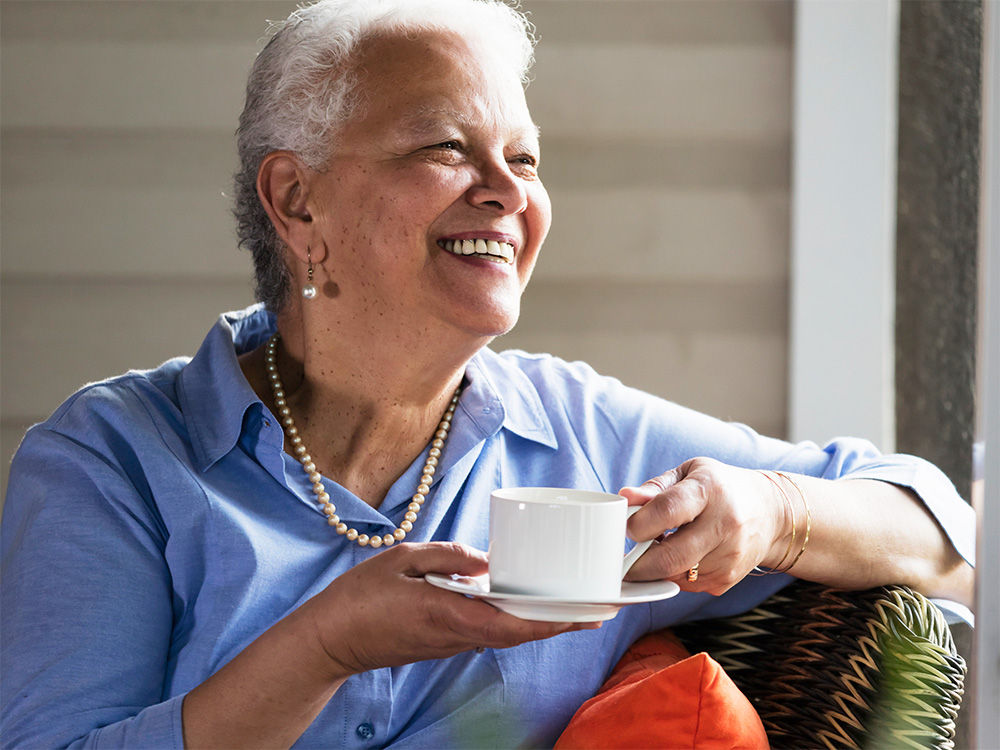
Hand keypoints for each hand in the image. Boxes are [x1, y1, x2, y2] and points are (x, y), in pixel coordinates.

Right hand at [301, 542, 594, 676]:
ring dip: (544, 621)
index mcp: (452, 616)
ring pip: (510, 633)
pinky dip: (517, 619)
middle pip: (523, 633)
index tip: (592, 613)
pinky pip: (491, 631)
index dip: (558, 621)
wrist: (330, 640)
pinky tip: (527, 603)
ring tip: (575, 602)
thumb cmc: (361, 598)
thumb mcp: (403, 560)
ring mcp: (453, 643)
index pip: (517, 625)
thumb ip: (447, 557)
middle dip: (564, 622)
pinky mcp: (445, 642)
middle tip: (601, 607)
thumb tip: (486, 560)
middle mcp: (459, 636)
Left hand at [619, 458, 789, 594]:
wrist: (771, 513)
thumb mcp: (689, 473)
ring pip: (675, 576)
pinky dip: (673, 575)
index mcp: (709, 490)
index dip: (640, 523)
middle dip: (637, 563)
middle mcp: (724, 524)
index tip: (627, 527)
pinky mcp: (728, 579)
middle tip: (624, 556)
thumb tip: (625, 497)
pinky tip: (678, 556)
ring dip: (655, 569)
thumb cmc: (721, 488)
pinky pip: (686, 586)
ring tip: (656, 549)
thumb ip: (655, 488)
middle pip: (670, 557)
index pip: (669, 510)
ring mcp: (729, 556)